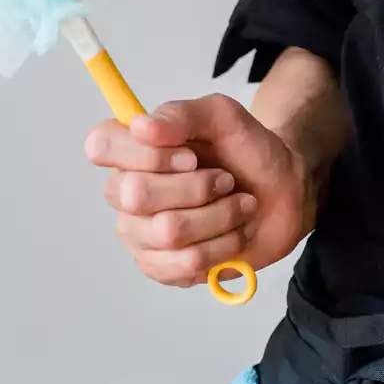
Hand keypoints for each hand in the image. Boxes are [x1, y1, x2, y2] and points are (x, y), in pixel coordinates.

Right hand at [85, 94, 317, 288]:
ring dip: (219, 216)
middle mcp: (126, 192)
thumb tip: (141, 126)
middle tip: (225, 179)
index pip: (101, 145)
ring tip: (239, 204)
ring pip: (168, 232)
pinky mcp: (162, 268)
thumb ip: (182, 115)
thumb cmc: (247, 151)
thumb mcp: (223, 116)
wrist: (283, 192)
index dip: (147, 153)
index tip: (190, 155)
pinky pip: (186, 264)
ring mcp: (140, 234)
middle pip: (136, 195)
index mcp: (132, 149)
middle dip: (197, 187)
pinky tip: (234, 232)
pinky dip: (224, 245)